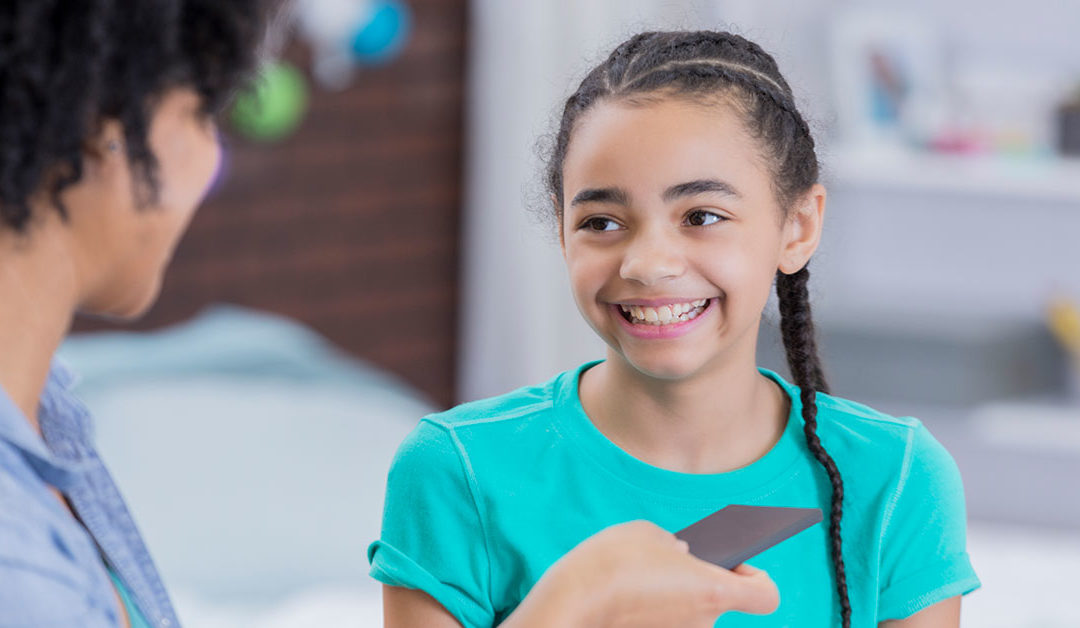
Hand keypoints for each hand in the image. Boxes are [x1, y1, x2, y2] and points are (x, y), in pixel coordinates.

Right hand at [539, 520, 779, 627]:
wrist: (572, 600)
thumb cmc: (614, 562)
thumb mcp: (651, 534)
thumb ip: (676, 546)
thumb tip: (678, 556)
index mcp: (713, 592)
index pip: (765, 596)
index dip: (756, 576)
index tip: (734, 563)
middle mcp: (703, 622)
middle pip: (719, 600)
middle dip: (699, 577)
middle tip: (669, 559)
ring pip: (688, 609)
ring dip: (674, 591)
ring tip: (641, 574)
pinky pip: (665, 618)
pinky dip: (654, 605)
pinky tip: (629, 591)